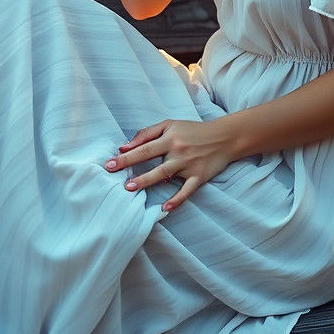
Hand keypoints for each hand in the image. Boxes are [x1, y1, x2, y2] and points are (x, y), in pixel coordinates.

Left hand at [104, 118, 235, 211]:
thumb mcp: (170, 125)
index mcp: (169, 137)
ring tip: (130, 188)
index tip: (109, 164)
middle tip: (113, 173)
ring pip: (165, 174)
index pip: (143, 147)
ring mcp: (188, 164)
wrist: (224, 137)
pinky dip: (177, 200)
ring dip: (147, 181)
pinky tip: (165, 208)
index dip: (125, 155)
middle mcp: (178, 150)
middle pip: (151, 160)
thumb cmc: (193, 131)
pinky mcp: (199, 176)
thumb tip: (125, 146)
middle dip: (131, 166)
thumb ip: (147, 133)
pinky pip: (186, 190)